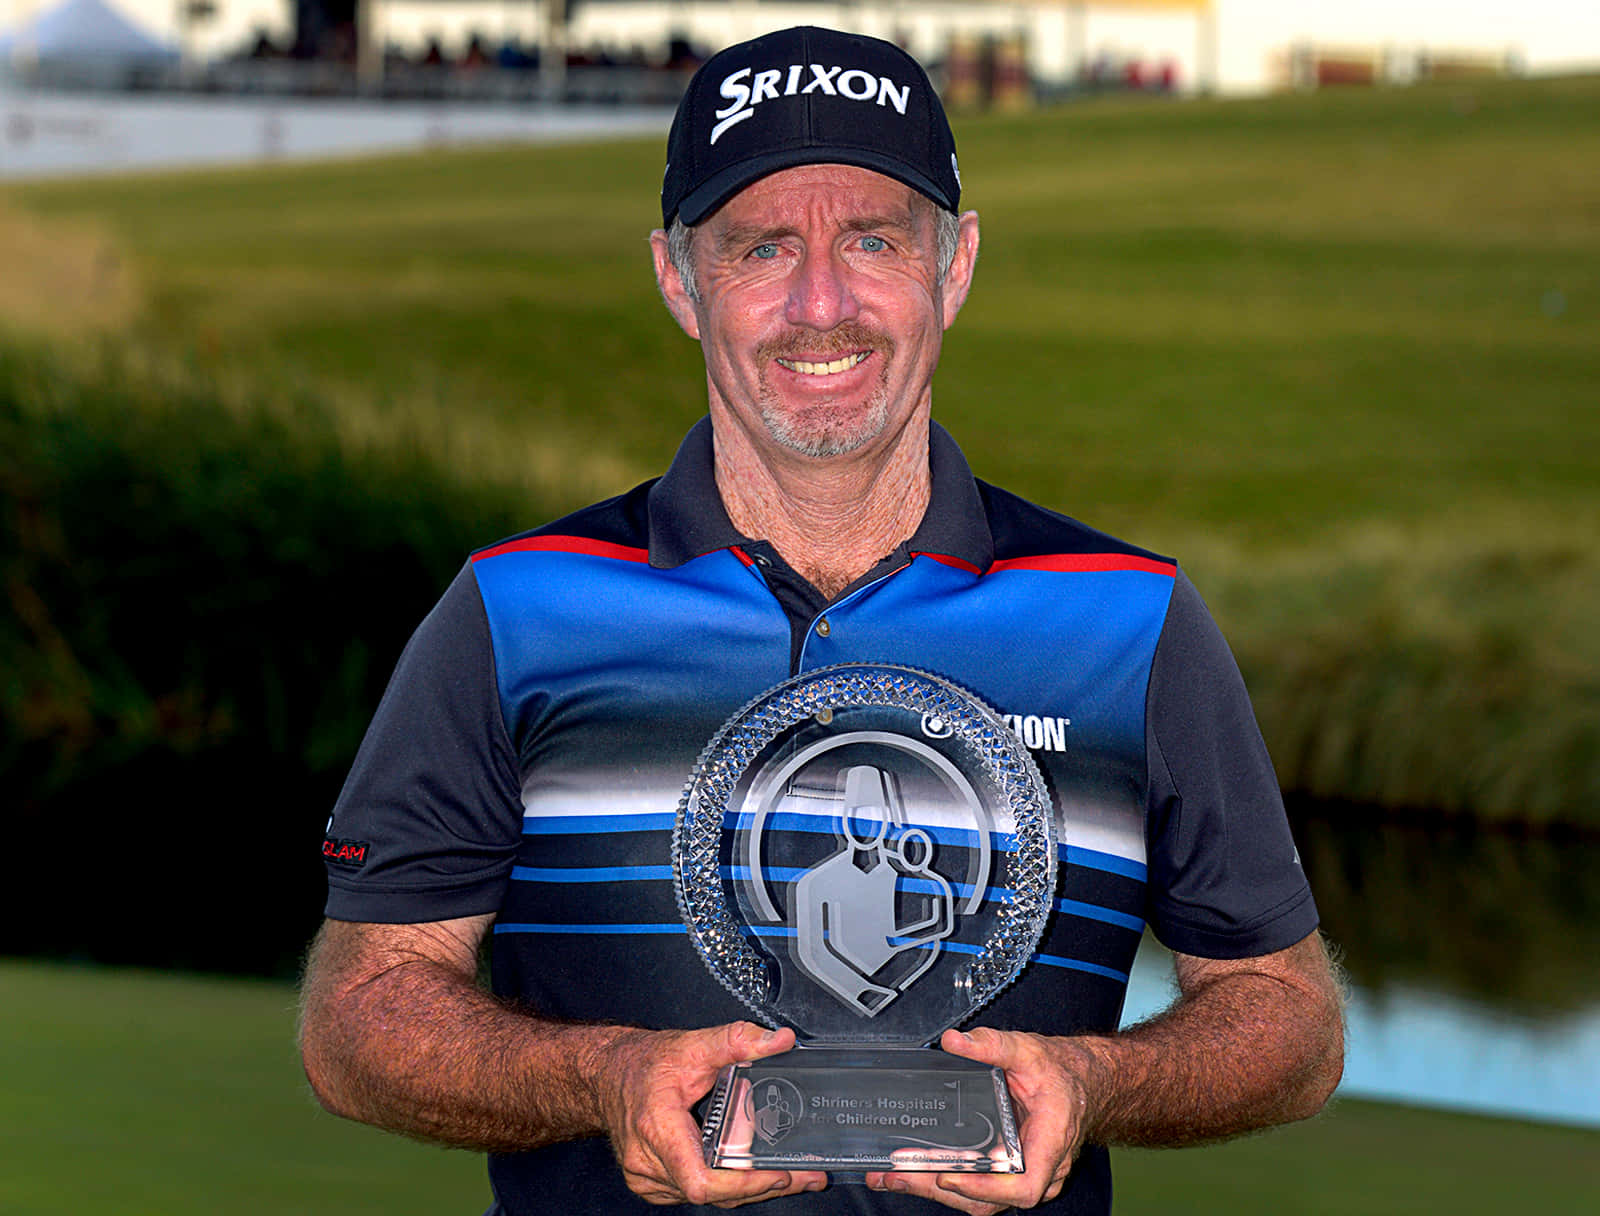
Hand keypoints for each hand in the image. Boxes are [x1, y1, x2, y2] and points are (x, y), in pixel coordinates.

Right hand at [595, 1021, 827, 1206]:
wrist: (609, 1074)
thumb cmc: (642, 1064)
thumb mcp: (693, 1044)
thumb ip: (737, 1040)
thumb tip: (778, 1042)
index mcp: (657, 1129)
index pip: (700, 1180)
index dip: (742, 1184)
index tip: (777, 1174)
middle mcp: (648, 1161)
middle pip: (713, 1193)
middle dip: (762, 1186)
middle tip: (805, 1177)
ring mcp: (648, 1178)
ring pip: (708, 1197)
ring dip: (748, 1188)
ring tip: (789, 1173)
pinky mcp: (653, 1183)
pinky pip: (696, 1192)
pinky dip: (727, 1185)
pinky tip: (752, 1172)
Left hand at [866, 1027, 1093, 1213]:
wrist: (1079, 1083)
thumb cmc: (1059, 1073)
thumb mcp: (1027, 1051)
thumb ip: (991, 1044)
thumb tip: (954, 1041)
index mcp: (1050, 1142)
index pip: (1023, 1185)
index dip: (985, 1187)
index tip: (950, 1174)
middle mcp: (1041, 1169)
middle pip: (991, 1198)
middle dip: (941, 1188)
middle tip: (901, 1174)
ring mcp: (1026, 1176)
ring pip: (982, 1200)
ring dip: (937, 1190)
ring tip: (895, 1177)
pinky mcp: (1010, 1175)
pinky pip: (980, 1190)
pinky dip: (947, 1183)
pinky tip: (917, 1172)